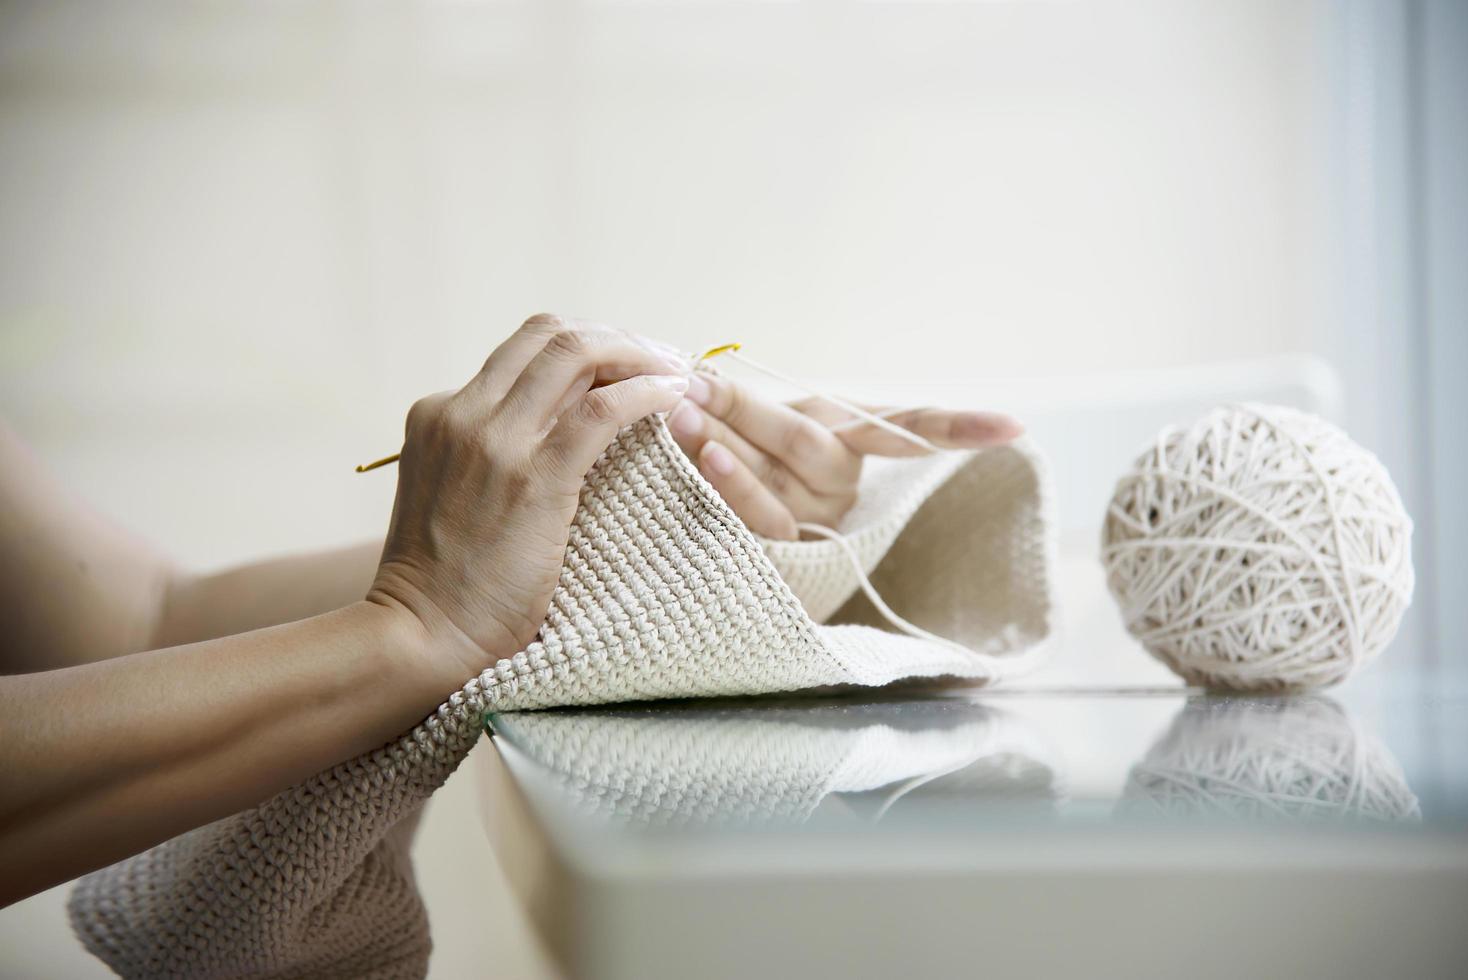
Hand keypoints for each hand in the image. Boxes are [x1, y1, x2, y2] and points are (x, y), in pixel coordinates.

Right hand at [368, 315, 689, 687]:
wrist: (422, 634)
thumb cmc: (447, 582)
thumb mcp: (453, 491)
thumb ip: (491, 452)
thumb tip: (562, 431)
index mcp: (440, 411)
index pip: (525, 349)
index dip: (586, 345)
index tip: (628, 364)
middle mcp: (461, 411)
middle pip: (552, 334)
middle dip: (618, 337)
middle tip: (663, 359)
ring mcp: (494, 440)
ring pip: (577, 354)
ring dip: (638, 354)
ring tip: (678, 374)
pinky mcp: (533, 477)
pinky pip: (602, 408)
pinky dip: (645, 392)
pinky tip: (672, 399)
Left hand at [666, 373, 1021, 539]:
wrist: (724, 549)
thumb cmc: (746, 459)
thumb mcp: (760, 424)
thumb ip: (747, 405)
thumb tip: (694, 375)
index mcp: (852, 446)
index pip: (914, 432)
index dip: (960, 428)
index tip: (1014, 428)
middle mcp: (841, 489)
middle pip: (809, 446)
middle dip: (748, 410)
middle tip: (696, 381)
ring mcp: (812, 527)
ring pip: (776, 485)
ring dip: (725, 446)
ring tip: (681, 412)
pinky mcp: (781, 561)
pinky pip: (755, 524)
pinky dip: (726, 488)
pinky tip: (697, 458)